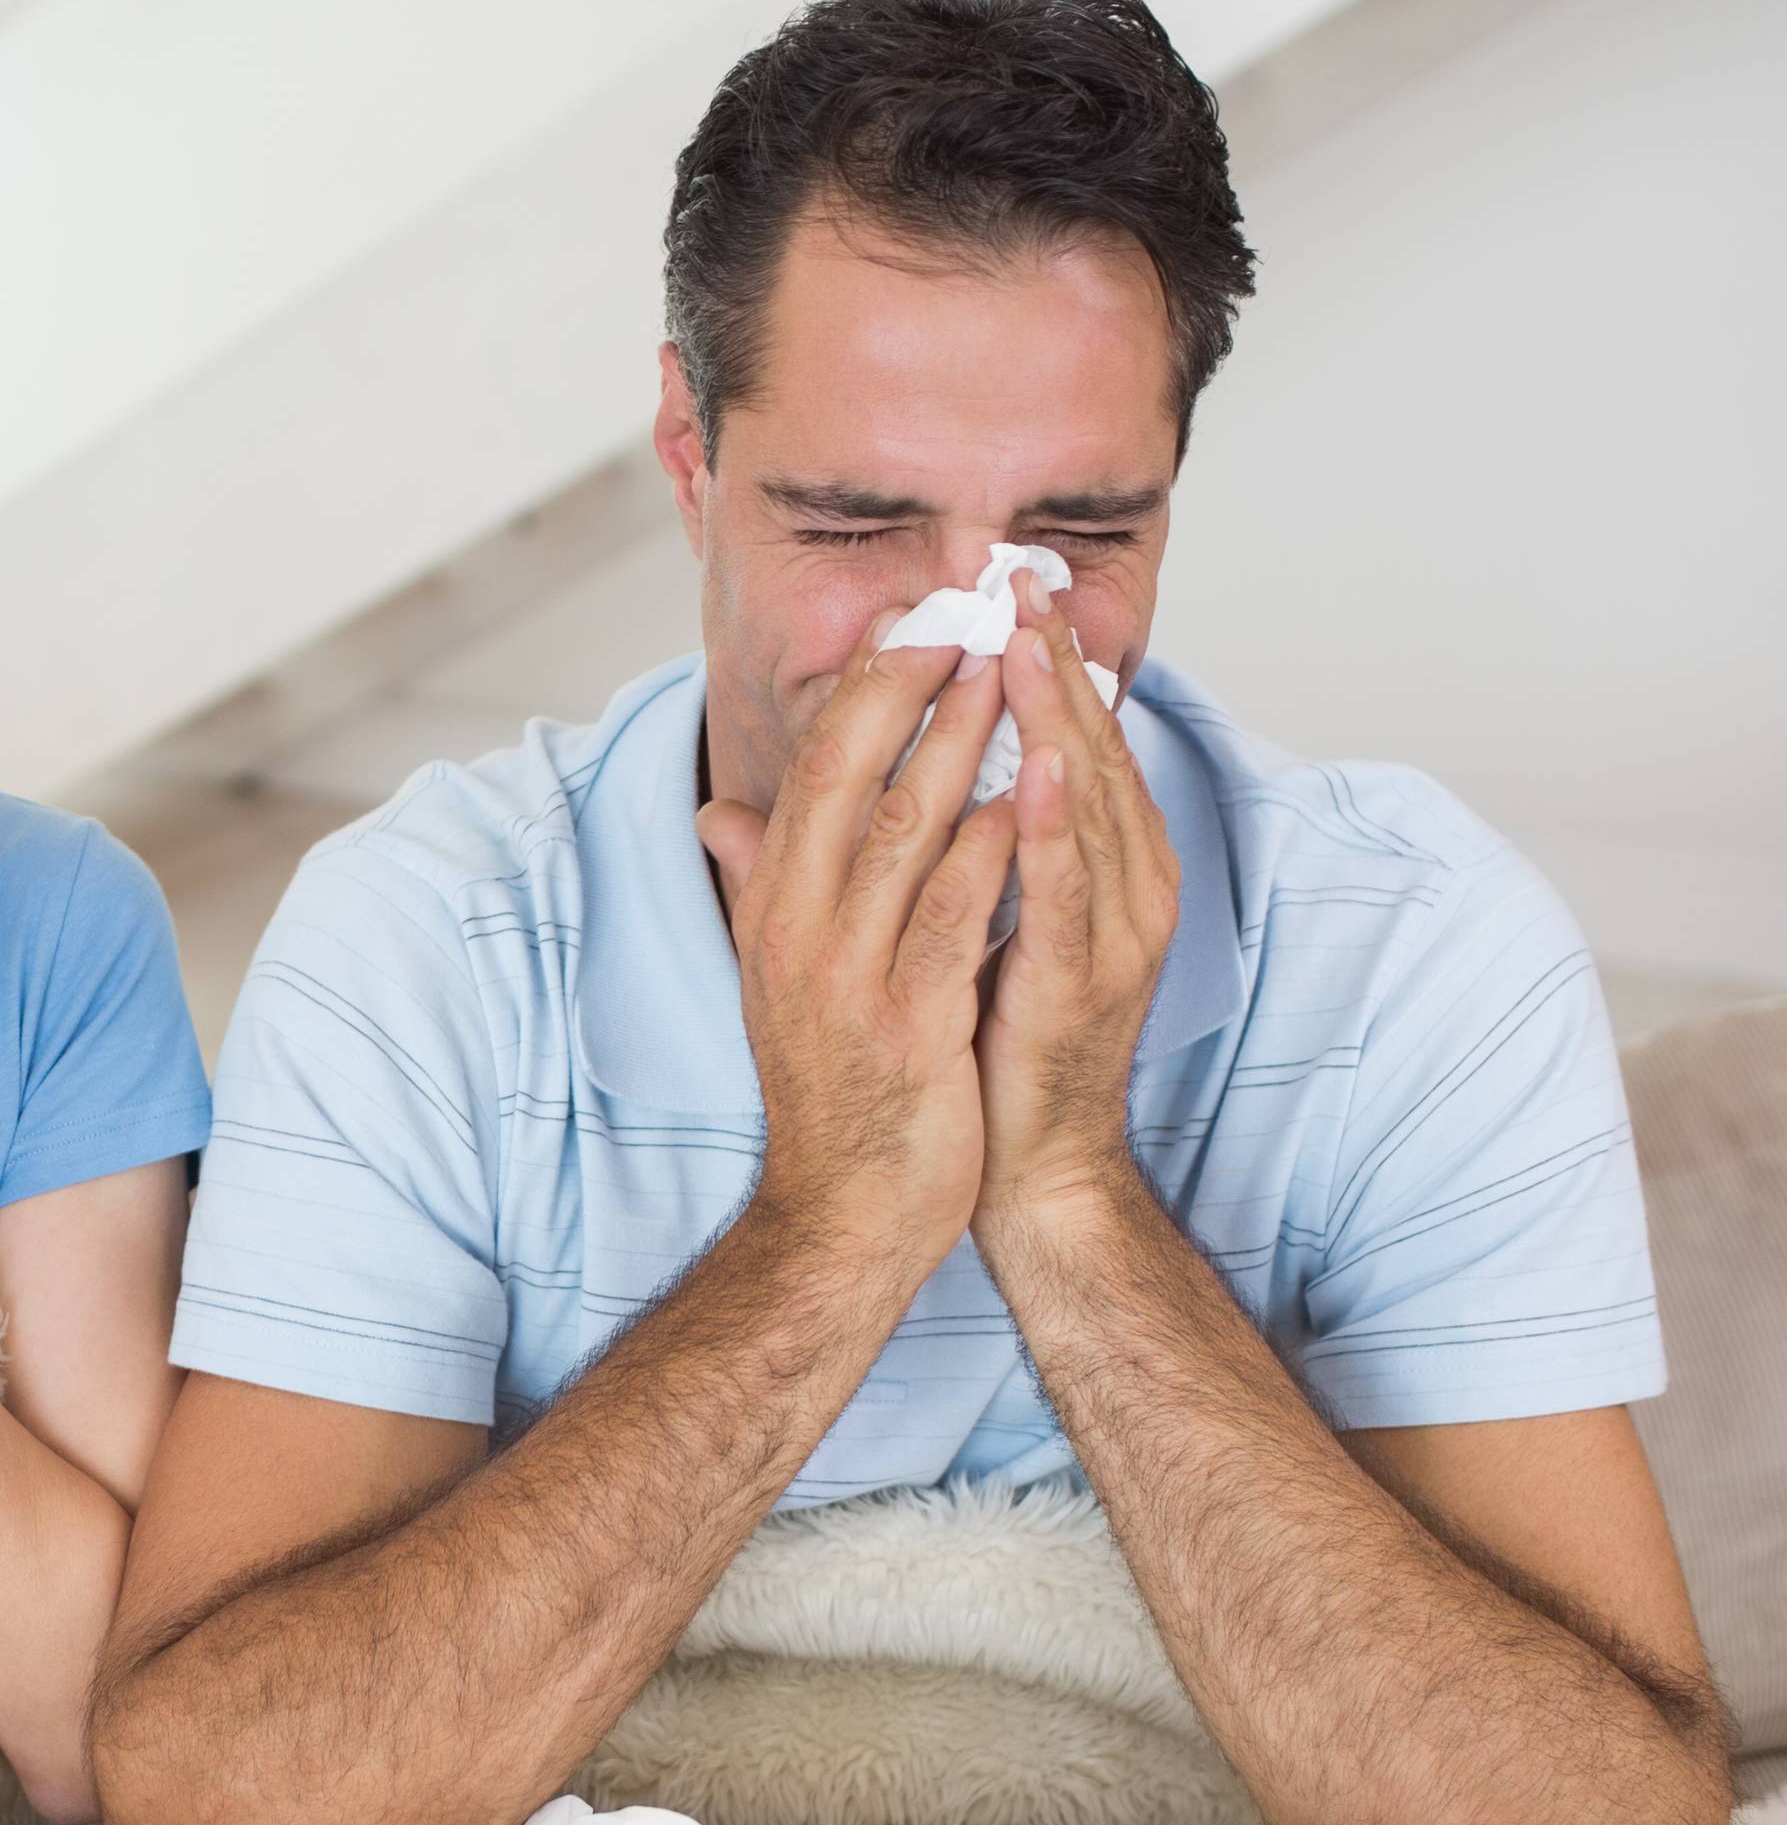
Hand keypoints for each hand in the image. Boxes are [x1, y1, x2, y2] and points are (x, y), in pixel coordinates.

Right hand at [694, 610, 1018, 1285]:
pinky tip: (1031, 791)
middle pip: (851, 776)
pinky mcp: (912, 1025)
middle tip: (966, 606)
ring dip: (963, 739)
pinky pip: (957, 915)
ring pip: (908, 830)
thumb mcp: (778, 977)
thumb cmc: (829, 1093)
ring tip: (1009, 666)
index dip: (862, 687)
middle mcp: (801, 932)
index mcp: (774, 911)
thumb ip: (760, 885)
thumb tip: (717, 812)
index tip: (912, 614)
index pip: (813, 771)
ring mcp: (854, 978)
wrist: (842, 1218)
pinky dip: (991, 847)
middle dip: (910, 682)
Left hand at [970, 568, 1180, 1245]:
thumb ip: (933, 838)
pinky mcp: (1084, 984)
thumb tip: (847, 768)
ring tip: (1028, 639)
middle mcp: (1125, 886)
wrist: (1027, 1166)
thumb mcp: (963, 918)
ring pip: (1091, 806)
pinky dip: (1055, 828)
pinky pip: (1069, 894)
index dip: (1039, 657)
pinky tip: (1036, 768)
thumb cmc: (997, 1042)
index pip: (1071, 737)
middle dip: (1053, 659)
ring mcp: (1114, 935)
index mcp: (1100, 864)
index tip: (1000, 580)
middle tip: (1015, 574)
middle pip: (1092, 750)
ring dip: (1060, 719)